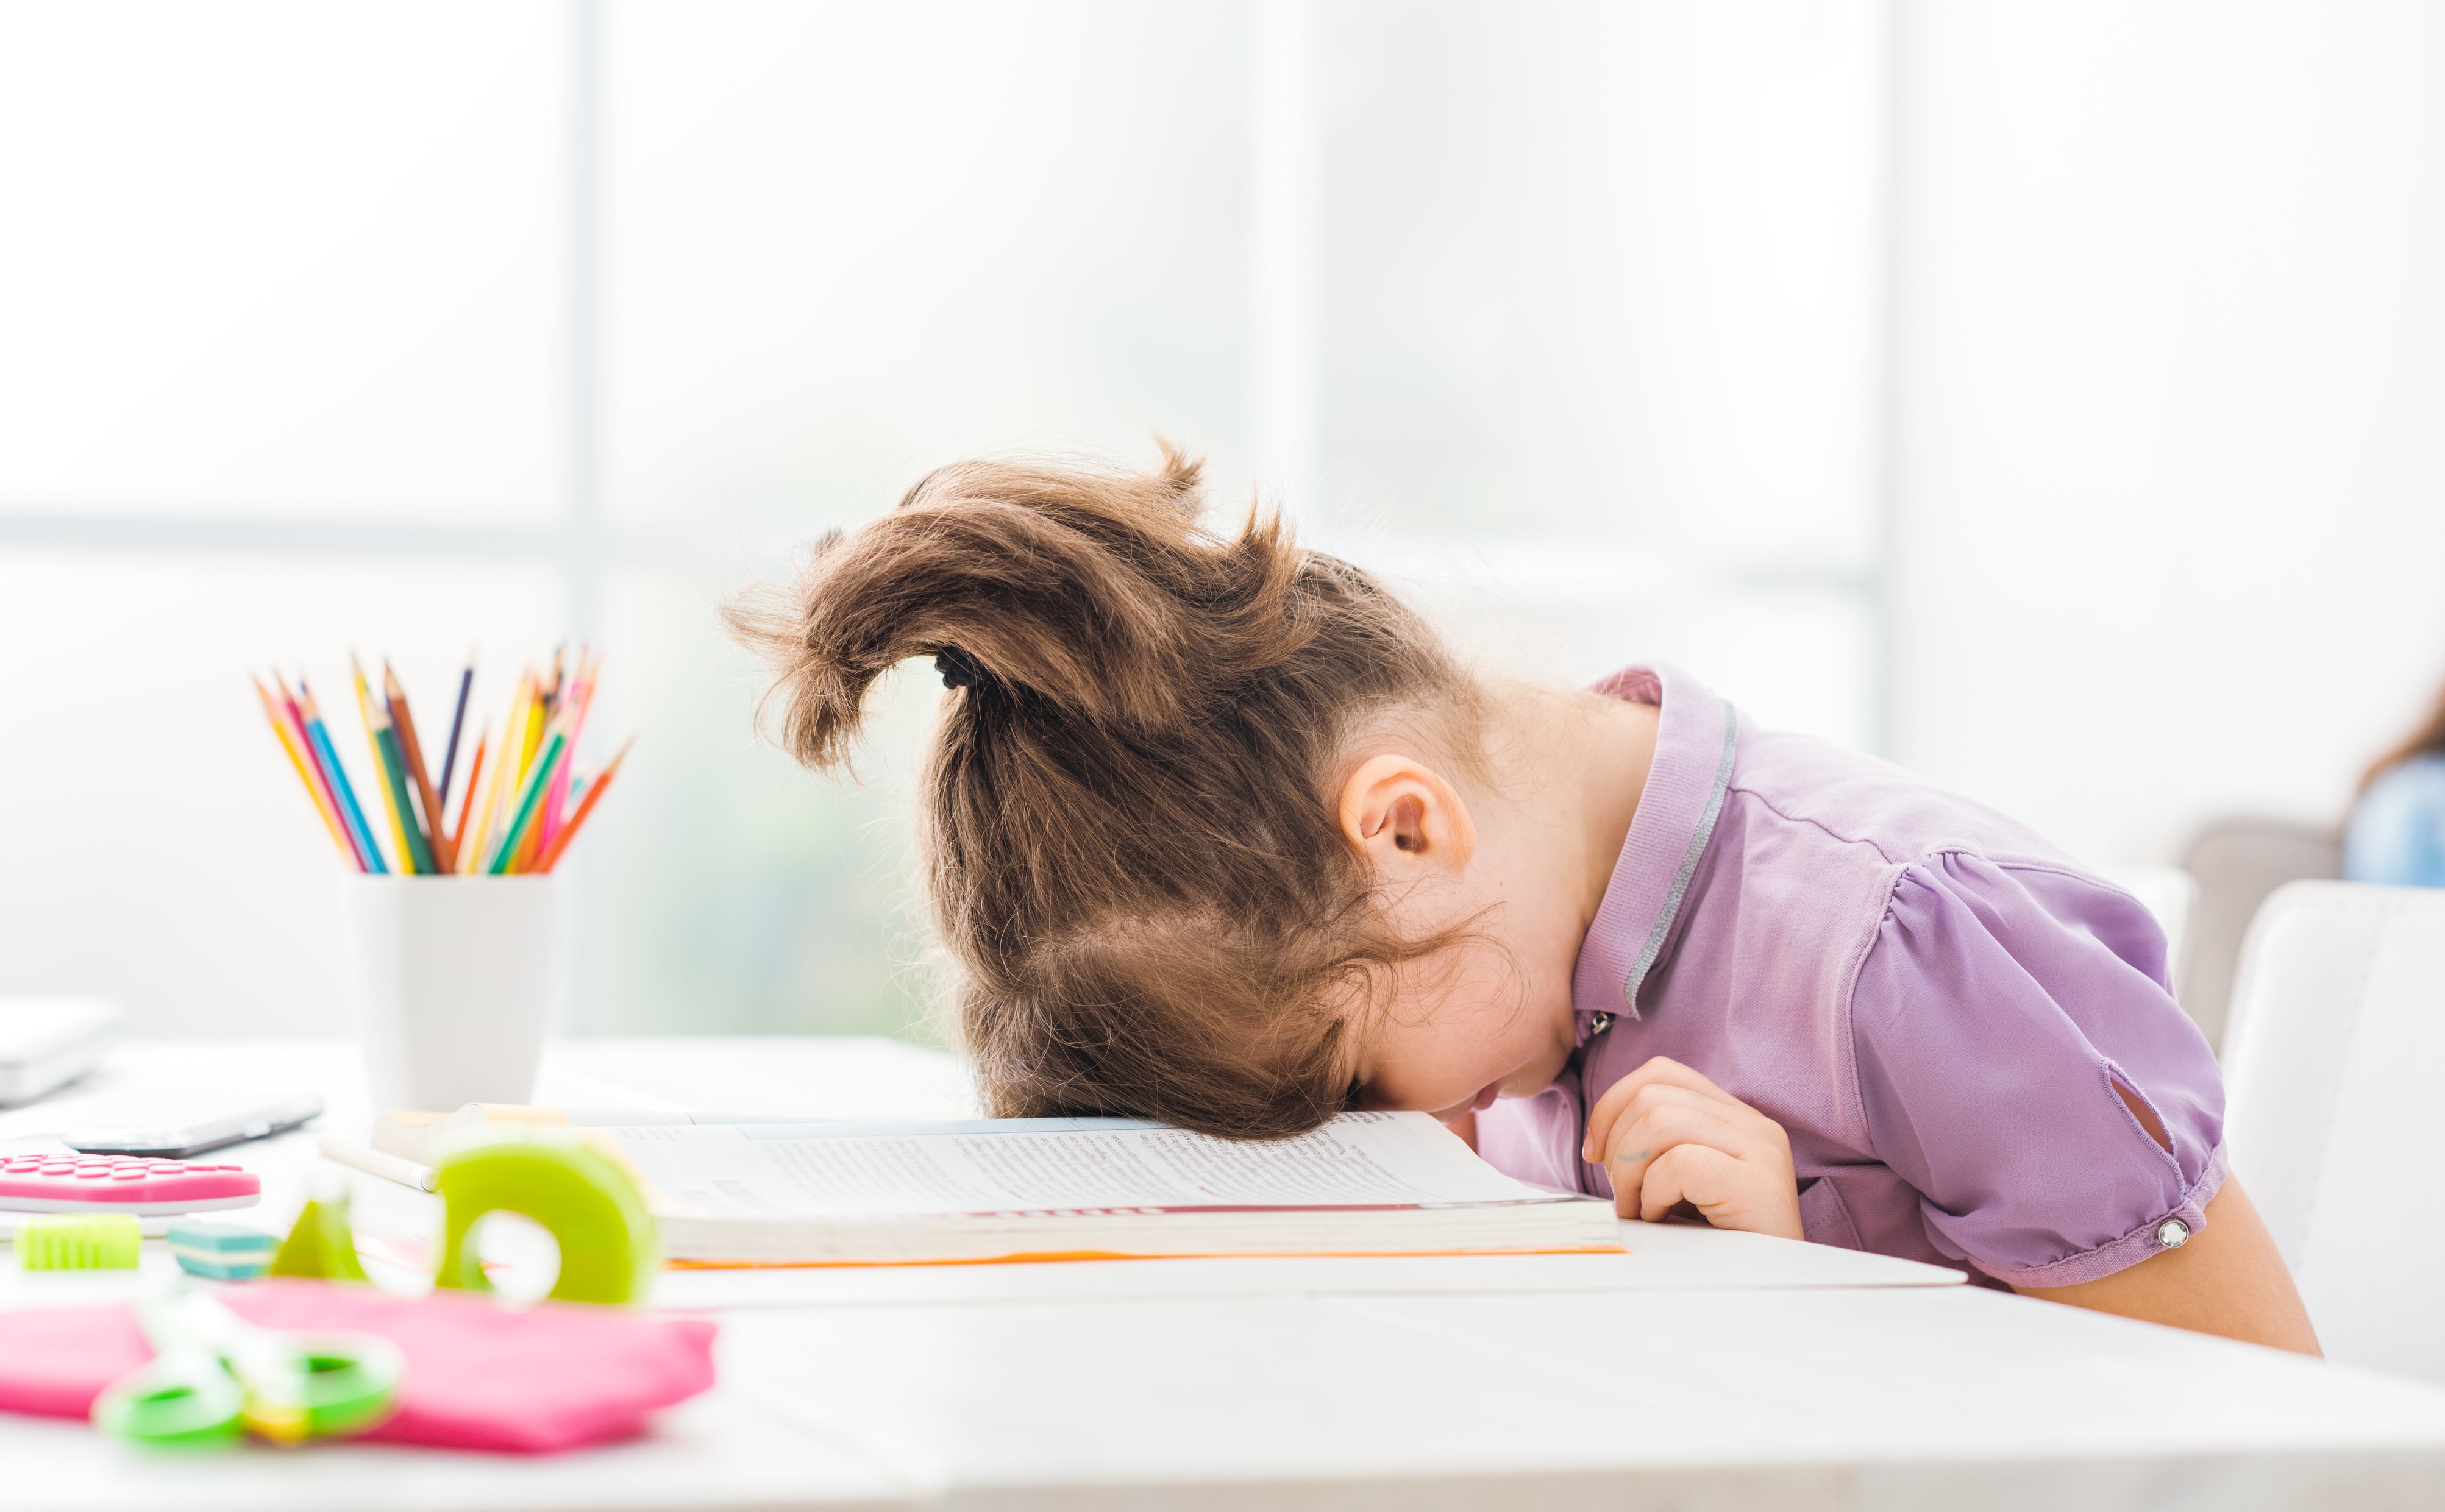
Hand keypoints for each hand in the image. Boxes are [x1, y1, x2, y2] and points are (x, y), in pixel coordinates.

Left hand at [1580, 1056, 1802, 1238]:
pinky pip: (1679, 1163)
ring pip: (1659, 1121)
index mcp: (1735, 1116)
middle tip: (1623, 1195)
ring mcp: (1761, 1149)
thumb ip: (1656, 1149)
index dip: (1614, 1104)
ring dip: (1630, 1173)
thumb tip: (1596, 1142)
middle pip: (1652, 1095)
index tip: (1595, 1151)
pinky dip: (1654, 1194)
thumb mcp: (1682, 1185)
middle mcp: (1753, 1123)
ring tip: (1641, 1210)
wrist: (1772, 1291)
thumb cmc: (1719, 1244)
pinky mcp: (1758, 1182)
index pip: (1662, 1074)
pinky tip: (1664, 1220)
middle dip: (1617, 1146)